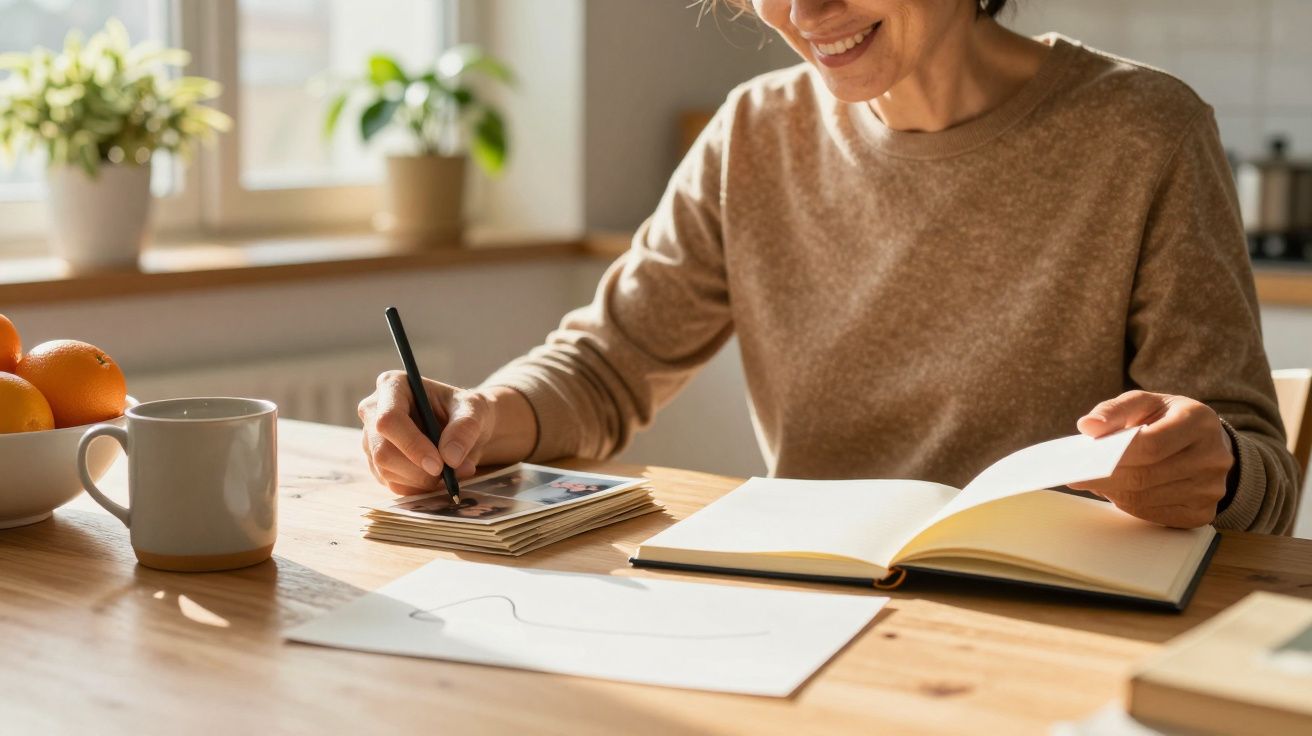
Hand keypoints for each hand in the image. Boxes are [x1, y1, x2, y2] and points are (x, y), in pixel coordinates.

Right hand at [357, 372, 496, 495]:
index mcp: (393, 385)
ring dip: (422, 480)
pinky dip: (418, 487)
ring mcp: (371, 438)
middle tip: (449, 475)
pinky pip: (392, 484)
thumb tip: (450, 458)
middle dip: (417, 469)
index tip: (439, 464)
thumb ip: (465, 428)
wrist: (462, 429)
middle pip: (382, 450)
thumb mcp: (475, 410)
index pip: (389, 419)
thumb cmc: (465, 411)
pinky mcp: (376, 462)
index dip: (411, 445)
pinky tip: (436, 476)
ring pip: (386, 471)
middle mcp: (374, 410)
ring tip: (451, 472)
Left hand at [1069, 390, 1233, 527]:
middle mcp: (1213, 456)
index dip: (1113, 456)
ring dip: (1114, 493)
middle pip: (1146, 476)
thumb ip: (1114, 410)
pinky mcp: (1203, 512)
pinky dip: (1130, 507)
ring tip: (1097, 482)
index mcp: (1198, 421)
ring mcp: (1212, 488)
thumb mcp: (1144, 403)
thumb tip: (1087, 426)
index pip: (1151, 445)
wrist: (1204, 442)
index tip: (1083, 461)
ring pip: (1147, 499)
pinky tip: (1118, 493)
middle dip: (1106, 478)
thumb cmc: (1167, 419)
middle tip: (1079, 477)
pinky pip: (1156, 516)